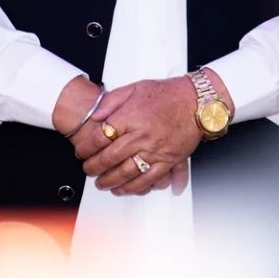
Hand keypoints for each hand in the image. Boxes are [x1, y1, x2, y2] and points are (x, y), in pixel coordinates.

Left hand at [82, 76, 200, 196]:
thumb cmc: (168, 94)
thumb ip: (112, 100)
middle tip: (88, 170)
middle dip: (94, 167)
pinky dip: (134, 188)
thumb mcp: (135, 87)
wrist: (197, 101)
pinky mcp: (168, 161)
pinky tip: (123, 189)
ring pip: (126, 173)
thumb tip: (95, 115)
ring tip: (101, 183)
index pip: (100, 137)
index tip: (81, 152)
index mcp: (131, 117)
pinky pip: (148, 180)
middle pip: (110, 158)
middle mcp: (142, 136)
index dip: (86, 148)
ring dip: (110, 181)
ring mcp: (155, 151)